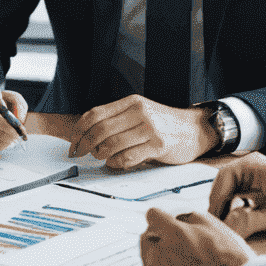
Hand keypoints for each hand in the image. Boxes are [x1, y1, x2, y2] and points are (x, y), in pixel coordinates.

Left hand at [70, 96, 217, 167]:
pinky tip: (114, 163)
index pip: (96, 113)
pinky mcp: (158, 145)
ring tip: (99, 157)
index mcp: (131, 102)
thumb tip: (86, 134)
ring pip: (113, 144)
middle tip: (78, 153)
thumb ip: (117, 118)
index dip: (79, 129)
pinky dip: (116, 163)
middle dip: (84, 144)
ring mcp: (150, 128)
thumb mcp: (139, 112)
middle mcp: (139, 112)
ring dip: (100, 154)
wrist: (193, 129)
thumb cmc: (162, 123)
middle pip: (101, 129)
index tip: (72, 141)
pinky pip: (129, 157)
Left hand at [140, 207, 256, 265]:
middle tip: (178, 251)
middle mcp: (159, 250)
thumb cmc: (231, 260)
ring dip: (159, 261)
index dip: (162, 221)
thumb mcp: (215, 227)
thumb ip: (190, 217)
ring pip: (147, 261)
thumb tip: (177, 217)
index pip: (153, 215)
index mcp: (172, 231)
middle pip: (146, 238)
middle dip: (158, 240)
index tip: (168, 227)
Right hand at [208, 153, 265, 235]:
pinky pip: (233, 194)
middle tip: (218, 228)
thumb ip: (250, 221)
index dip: (216, 201)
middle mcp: (246, 166)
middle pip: (221, 185)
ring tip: (224, 227)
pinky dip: (231, 208)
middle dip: (218, 206)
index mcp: (252, 165)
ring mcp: (247, 174)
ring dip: (224, 208)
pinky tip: (233, 222)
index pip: (223, 179)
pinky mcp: (249, 184)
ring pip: (225, 191)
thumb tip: (226, 228)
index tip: (215, 222)